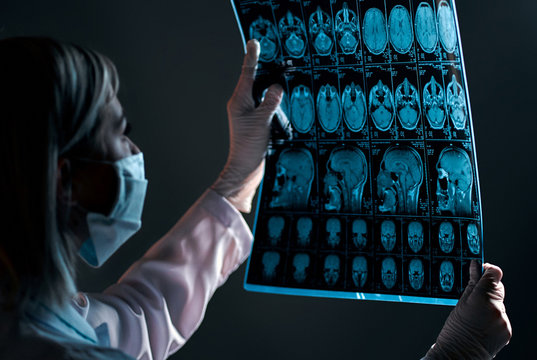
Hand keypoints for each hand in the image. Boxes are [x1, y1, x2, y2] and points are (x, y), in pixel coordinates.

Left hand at [211, 39, 282, 212]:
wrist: (245, 168)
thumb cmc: (248, 147)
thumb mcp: (262, 121)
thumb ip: (271, 102)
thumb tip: (277, 88)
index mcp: (238, 101)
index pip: (247, 74)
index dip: (252, 57)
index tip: (255, 43)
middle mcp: (241, 105)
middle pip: (256, 83)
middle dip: (268, 76)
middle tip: (282, 66)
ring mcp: (248, 114)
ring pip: (263, 96)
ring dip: (272, 94)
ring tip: (281, 92)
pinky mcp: (255, 123)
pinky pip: (266, 108)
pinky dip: (274, 107)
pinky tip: (280, 109)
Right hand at [425, 261, 511, 358]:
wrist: (460, 355)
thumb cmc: (455, 330)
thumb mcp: (459, 303)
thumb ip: (471, 284)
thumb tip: (476, 267)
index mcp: (481, 298)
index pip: (494, 274)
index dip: (488, 271)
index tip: (481, 271)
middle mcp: (496, 309)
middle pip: (497, 289)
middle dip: (487, 290)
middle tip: (474, 296)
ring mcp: (503, 321)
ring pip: (499, 304)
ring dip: (490, 305)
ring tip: (476, 316)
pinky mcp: (507, 330)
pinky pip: (501, 317)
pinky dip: (493, 318)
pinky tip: (482, 324)